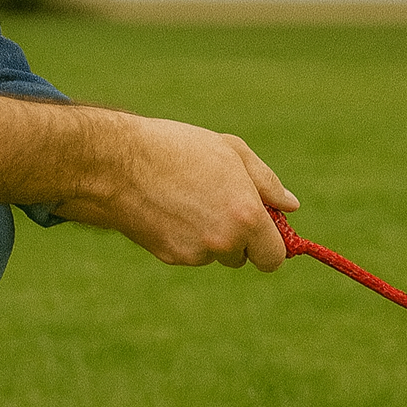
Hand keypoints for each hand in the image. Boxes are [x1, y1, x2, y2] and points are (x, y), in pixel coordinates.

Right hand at [57, 115, 297, 269]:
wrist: (116, 164)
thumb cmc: (177, 148)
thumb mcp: (231, 151)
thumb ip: (266, 183)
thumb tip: (290, 207)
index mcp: (246, 217)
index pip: (273, 258)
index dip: (271, 247)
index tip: (264, 233)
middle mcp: (223, 242)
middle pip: (243, 257)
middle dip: (239, 238)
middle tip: (219, 202)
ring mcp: (195, 253)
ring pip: (215, 253)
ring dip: (211, 235)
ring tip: (189, 197)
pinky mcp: (170, 257)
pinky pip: (190, 251)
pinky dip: (185, 236)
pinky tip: (170, 207)